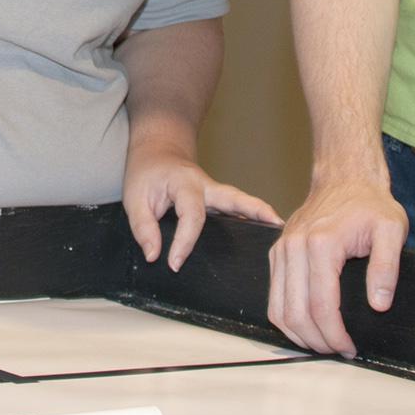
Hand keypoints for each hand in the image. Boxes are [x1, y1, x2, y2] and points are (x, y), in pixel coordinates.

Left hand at [122, 140, 280, 272]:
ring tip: (280, 231)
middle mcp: (206, 186)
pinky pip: (236, 209)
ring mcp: (215, 193)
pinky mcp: (217, 200)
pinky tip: (263, 234)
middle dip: (254, 210)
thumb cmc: (146, 173)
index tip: (174, 264)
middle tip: (275, 225)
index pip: (191, 216)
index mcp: (185, 184)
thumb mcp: (134, 198)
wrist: (157, 151)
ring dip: (260, 214)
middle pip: (234, 198)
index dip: (184, 242)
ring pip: (241, 202)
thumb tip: (154, 256)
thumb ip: (143, 227)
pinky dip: (251, 217)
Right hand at [266, 178, 407, 356]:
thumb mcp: (392, 230)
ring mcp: (282, 250)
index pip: (321, 305)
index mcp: (321, 244)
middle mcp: (294, 247)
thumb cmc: (368, 204)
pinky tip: (306, 326)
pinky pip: (273, 295)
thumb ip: (387, 267)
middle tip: (338, 351)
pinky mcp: (277, 252)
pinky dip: (286, 318)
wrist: (345, 179)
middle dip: (317, 341)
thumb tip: (379, 304)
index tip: (350, 348)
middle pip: (295, 312)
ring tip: (323, 344)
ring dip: (298, 334)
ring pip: (277, 308)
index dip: (335, 335)